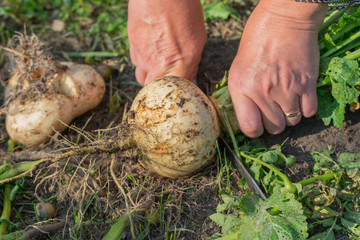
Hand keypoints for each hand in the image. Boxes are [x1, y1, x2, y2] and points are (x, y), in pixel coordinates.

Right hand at [127, 0, 205, 84]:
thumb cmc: (183, 10)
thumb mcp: (198, 38)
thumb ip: (192, 64)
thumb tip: (191, 78)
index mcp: (178, 65)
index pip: (174, 93)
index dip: (176, 92)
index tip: (181, 90)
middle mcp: (157, 65)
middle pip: (153, 90)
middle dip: (160, 87)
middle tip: (168, 79)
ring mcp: (142, 56)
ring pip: (142, 76)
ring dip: (150, 74)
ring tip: (159, 62)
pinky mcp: (132, 45)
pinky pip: (136, 61)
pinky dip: (142, 60)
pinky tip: (151, 48)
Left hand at [228, 0, 326, 136]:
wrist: (284, 18)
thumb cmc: (258, 37)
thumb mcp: (238, 65)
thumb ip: (242, 92)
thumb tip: (248, 112)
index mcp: (241, 87)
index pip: (249, 127)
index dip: (255, 129)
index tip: (258, 124)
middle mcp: (262, 92)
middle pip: (274, 128)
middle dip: (273, 122)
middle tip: (273, 109)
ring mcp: (286, 89)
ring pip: (292, 122)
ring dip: (290, 114)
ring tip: (286, 99)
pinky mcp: (306, 84)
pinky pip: (308, 112)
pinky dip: (305, 108)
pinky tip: (300, 96)